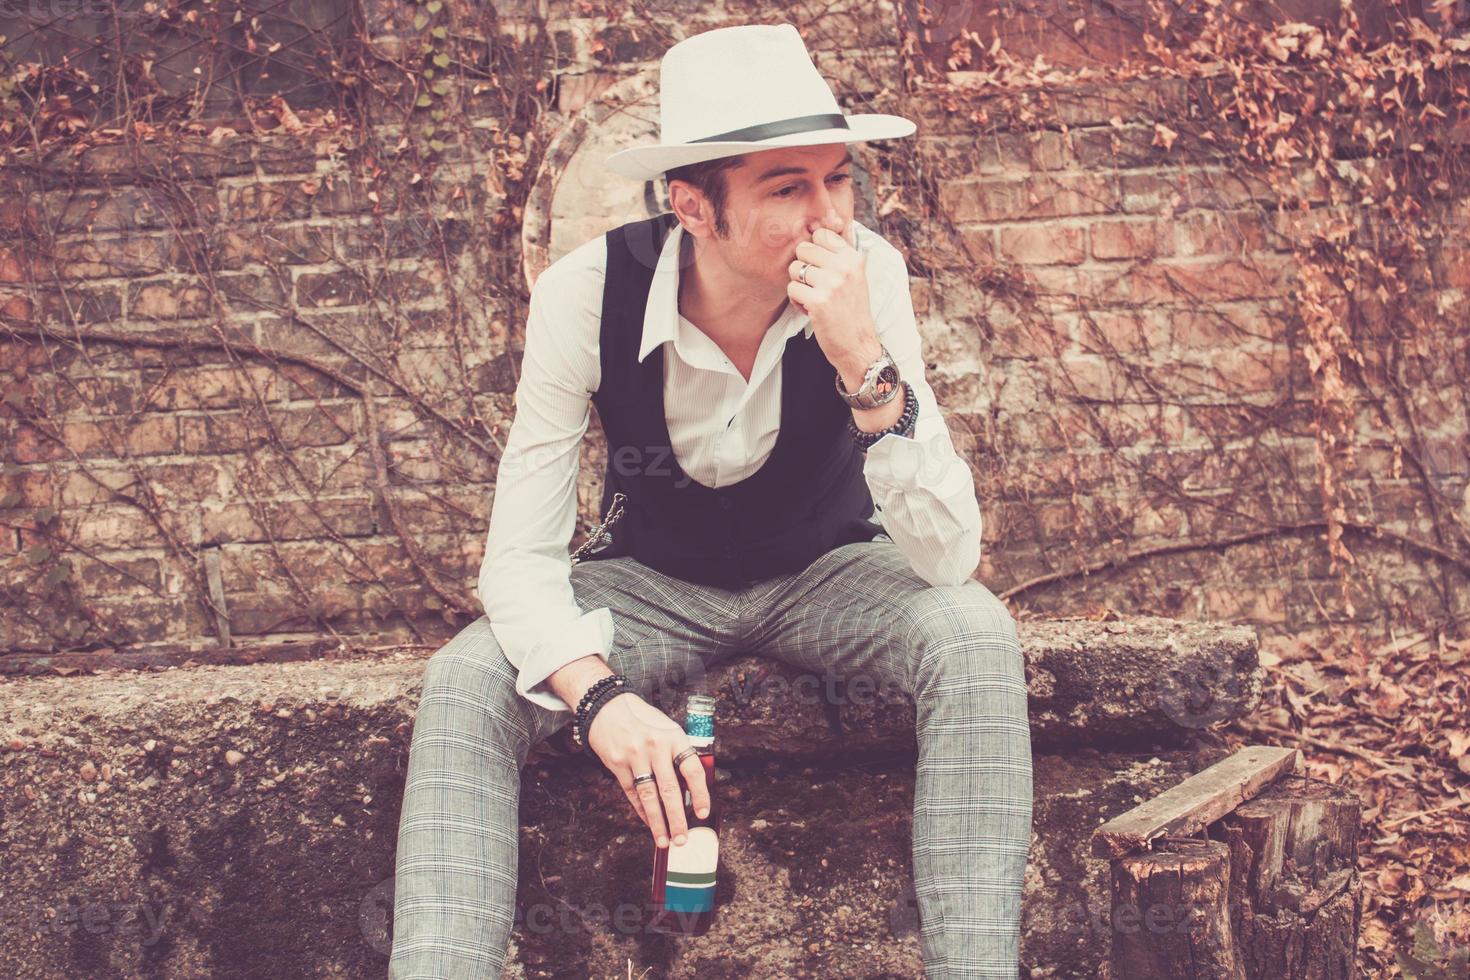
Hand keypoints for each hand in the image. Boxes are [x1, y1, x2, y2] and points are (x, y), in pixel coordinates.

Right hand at [585, 691, 710, 848]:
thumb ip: (677, 753)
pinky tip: (648, 822)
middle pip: (670, 790)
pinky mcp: (617, 764)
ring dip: (657, 822)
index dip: (699, 794)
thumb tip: (690, 786)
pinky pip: (632, 793)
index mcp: (674, 737)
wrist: (608, 706)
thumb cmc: (642, 719)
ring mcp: (635, 756)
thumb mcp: (666, 728)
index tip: (702, 813)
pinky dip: (641, 810)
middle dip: (677, 819)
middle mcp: (655, 747)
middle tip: (682, 839)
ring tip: (664, 840)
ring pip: (649, 796)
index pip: (693, 770)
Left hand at [786, 224, 878, 370]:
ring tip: (814, 298)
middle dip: (803, 267)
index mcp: (853, 258)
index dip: (813, 250)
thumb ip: (838, 255)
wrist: (858, 345)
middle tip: (815, 285)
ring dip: (799, 285)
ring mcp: (831, 284)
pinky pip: (792, 289)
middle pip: (803, 249)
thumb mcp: (854, 277)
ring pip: (794, 269)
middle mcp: (844, 267)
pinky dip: (797, 301)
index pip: (821, 234)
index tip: (819, 265)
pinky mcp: (818, 301)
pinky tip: (811, 310)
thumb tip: (816, 230)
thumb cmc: (851, 311)